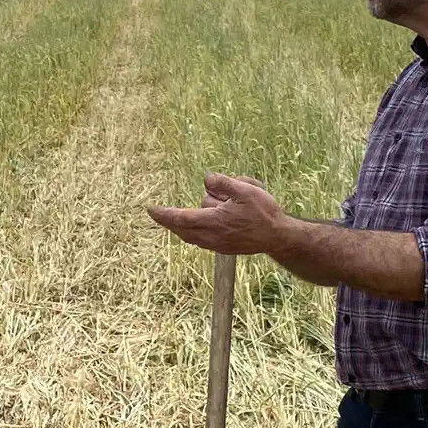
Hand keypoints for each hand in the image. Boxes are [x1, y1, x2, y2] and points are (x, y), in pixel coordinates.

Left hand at [146, 173, 292, 254]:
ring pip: (191, 235)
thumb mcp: (245, 189)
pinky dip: (194, 232)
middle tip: (156, 212)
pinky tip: (198, 224)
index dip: (163, 214)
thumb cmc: (264, 212)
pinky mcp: (222, 249)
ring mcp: (217, 245)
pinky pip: (201, 240)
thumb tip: (206, 179)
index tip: (150, 209)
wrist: (278, 237)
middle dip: (169, 221)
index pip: (181, 218)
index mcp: (215, 221)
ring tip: (198, 211)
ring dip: (185, 224)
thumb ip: (223, 183)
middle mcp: (212, 237)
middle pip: (182, 230)